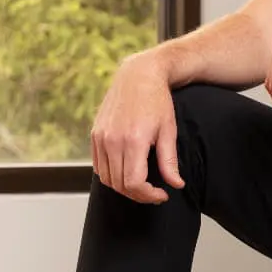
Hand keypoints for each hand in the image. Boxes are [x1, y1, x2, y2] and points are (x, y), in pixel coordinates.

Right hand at [90, 51, 184, 203]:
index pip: (134, 183)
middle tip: (154, 193)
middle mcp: (112, 140)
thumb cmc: (157, 102)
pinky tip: (127, 172)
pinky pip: (98, 166)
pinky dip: (111, 175)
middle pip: (119, 184)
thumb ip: (170, 161)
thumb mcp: (169, 131)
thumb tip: (176, 185)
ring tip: (142, 185)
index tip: (161, 195)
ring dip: (124, 188)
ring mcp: (100, 138)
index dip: (148, 196)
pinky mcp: (94, 135)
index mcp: (133, 140)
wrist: (138, 76)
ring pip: (107, 178)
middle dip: (138, 195)